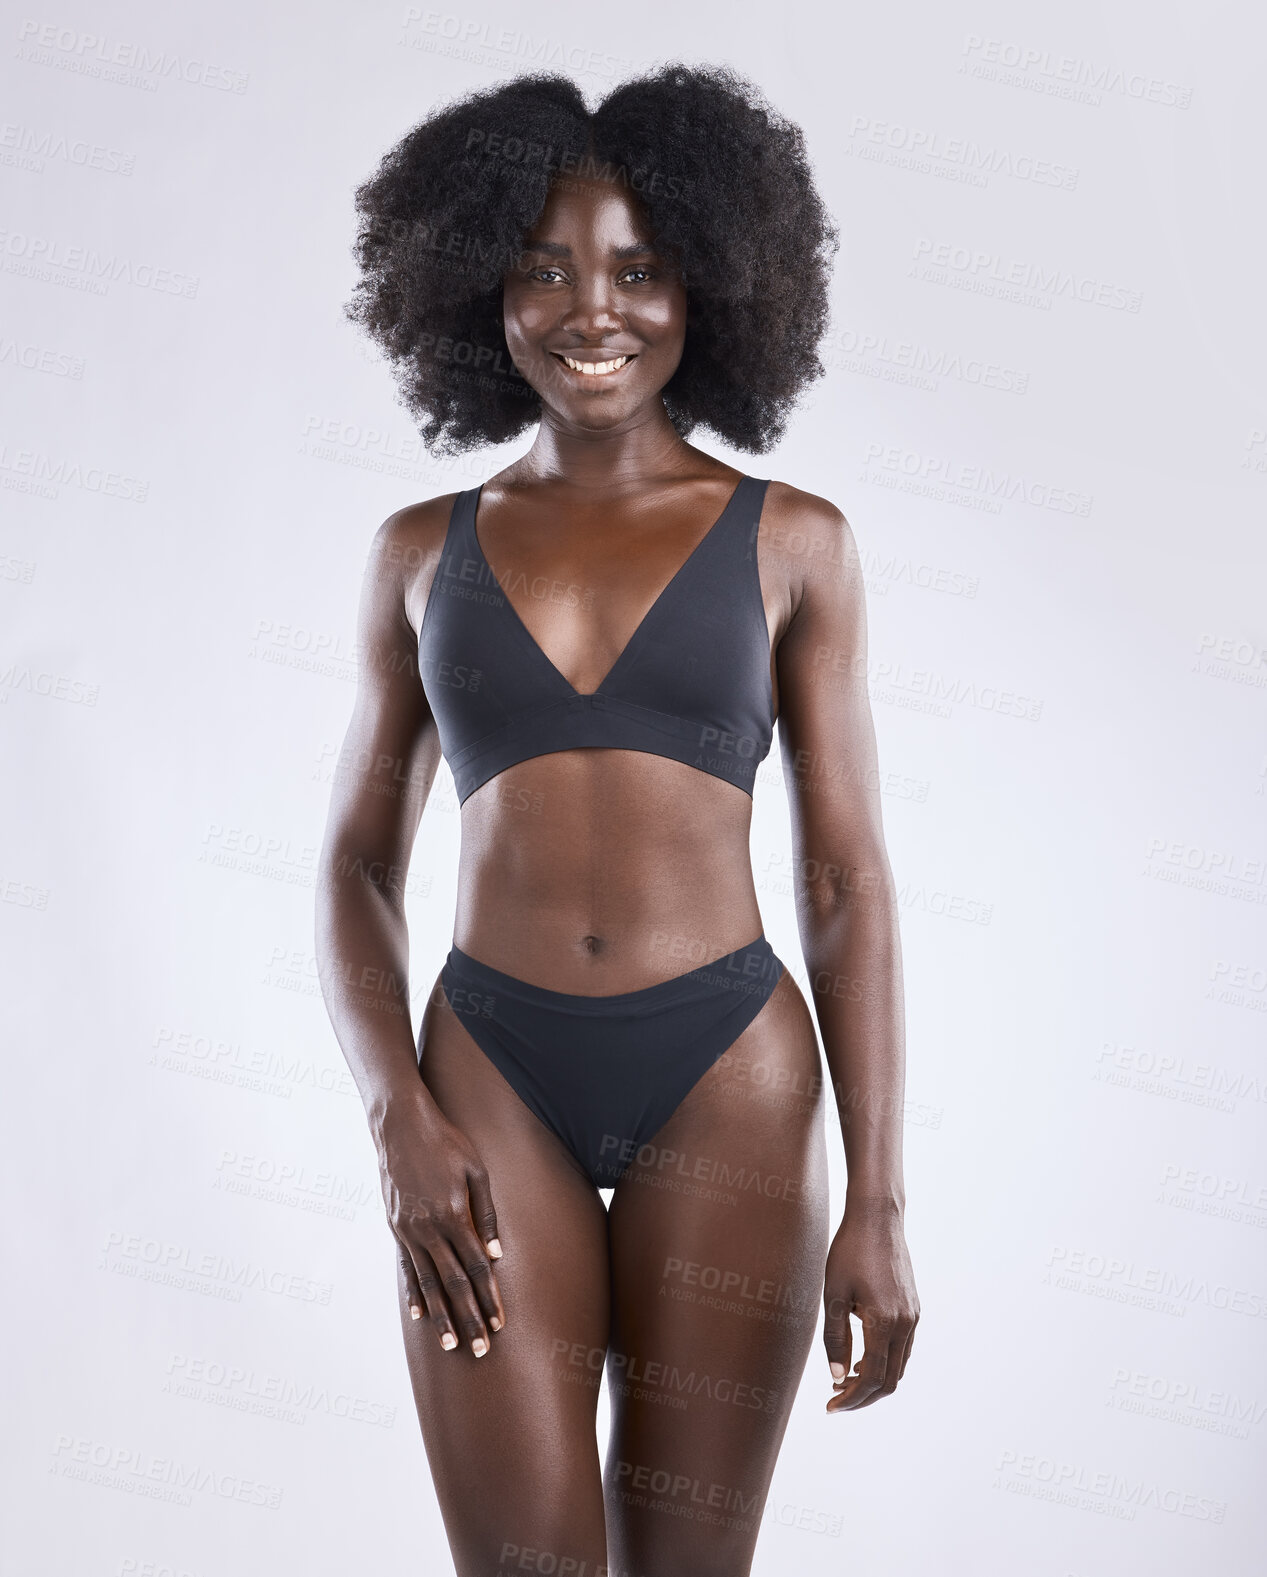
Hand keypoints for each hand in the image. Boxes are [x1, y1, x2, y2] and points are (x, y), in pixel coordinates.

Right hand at [371, 1086, 505, 1356]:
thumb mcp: (475, 1170)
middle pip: (454, 1284)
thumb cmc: (446, 1143)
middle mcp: (430, 1229)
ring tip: (452, 1344)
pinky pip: (407, 1269)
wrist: (400, 1126)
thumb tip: (497, 1255)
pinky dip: (414, 1294)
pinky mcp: (396, 1229)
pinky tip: (420, 1315)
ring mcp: (409, 1232)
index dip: (490, 1298)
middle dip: (469, 1319)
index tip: (500, 1325)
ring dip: (442, 1316)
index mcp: (454, 1215)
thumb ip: (486, 1214)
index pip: (477, 1268)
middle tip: (481, 1351)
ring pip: (428, 1284)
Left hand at [822, 1202, 917, 1411]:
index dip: (851, 1399)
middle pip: (890, 1380)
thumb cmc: (849, 1252)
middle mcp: (905, 1324)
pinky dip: (885, 1362)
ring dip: (875, 1380)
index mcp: (884, 1322)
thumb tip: (837, 1378)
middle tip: (835, 1400)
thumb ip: (835, 1338)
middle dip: (863, 1396)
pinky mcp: (914, 1308)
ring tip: (845, 1381)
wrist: (878, 1219)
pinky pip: (903, 1348)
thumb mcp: (834, 1294)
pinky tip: (863, 1357)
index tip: (831, 1407)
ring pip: (899, 1366)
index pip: (872, 1378)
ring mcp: (913, 1316)